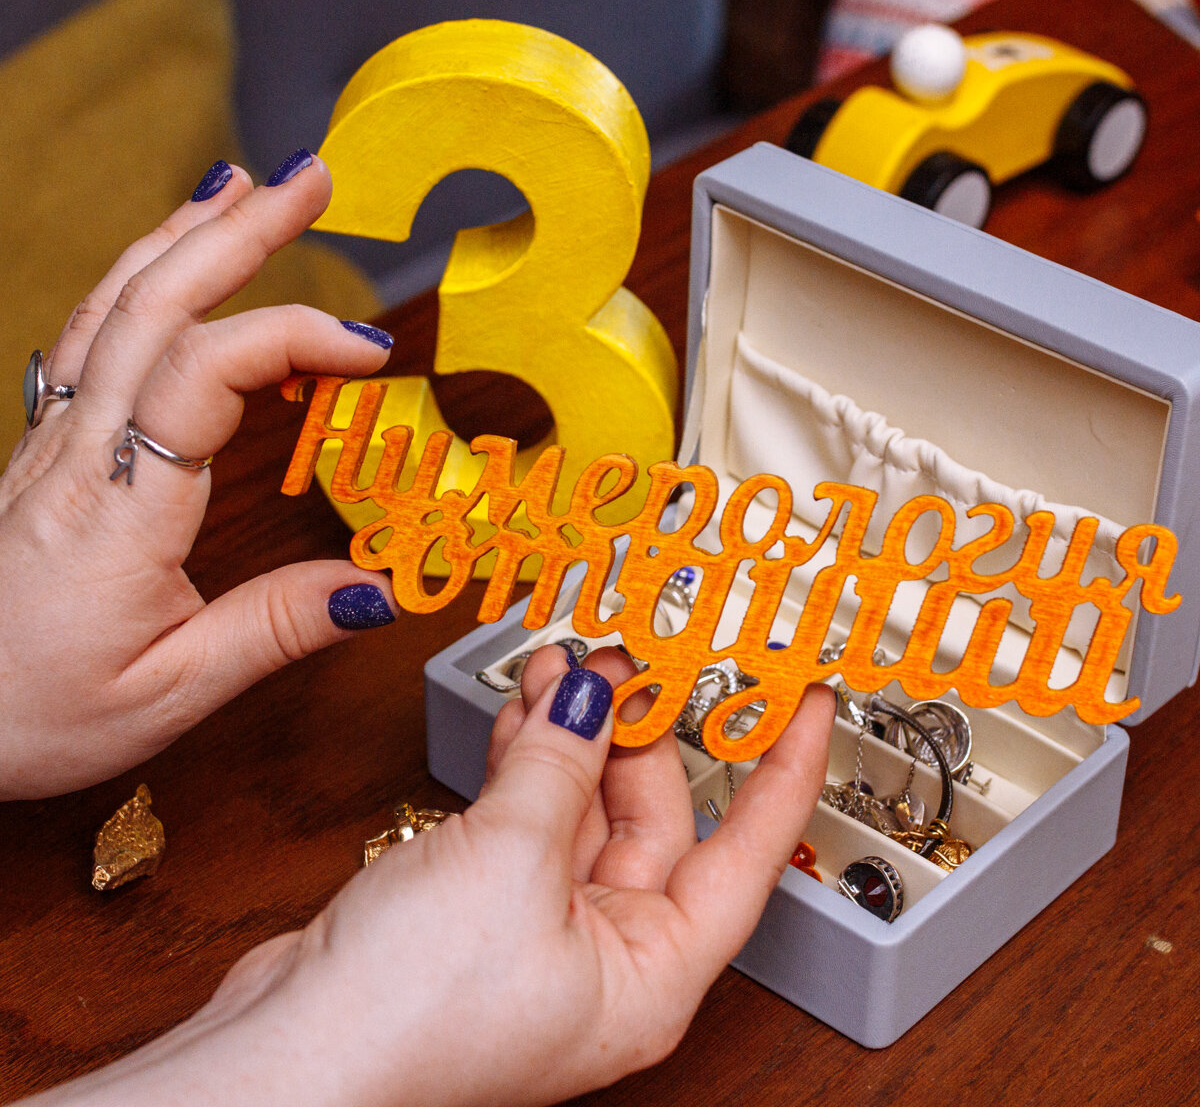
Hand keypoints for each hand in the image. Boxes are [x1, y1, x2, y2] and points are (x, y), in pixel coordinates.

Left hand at [0, 153, 399, 798]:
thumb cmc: (30, 710)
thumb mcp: (168, 692)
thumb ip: (275, 630)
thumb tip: (376, 587)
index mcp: (121, 510)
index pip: (206, 377)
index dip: (293, 338)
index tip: (372, 348)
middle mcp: (81, 455)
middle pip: (155, 306)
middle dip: (239, 231)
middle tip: (311, 179)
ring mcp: (54, 441)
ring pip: (113, 305)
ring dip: (184, 235)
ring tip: (242, 184)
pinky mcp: (47, 446)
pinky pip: (91, 335)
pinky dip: (138, 279)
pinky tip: (168, 264)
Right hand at [31, 646, 834, 1106]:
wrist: (281, 1063)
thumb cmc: (409, 1019)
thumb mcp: (510, 861)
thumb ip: (559, 765)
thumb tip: (593, 696)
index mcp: (649, 973)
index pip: (750, 854)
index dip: (782, 768)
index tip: (804, 701)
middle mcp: (605, 954)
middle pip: (653, 815)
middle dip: (637, 728)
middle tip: (625, 657)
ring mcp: (539, 927)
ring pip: (581, 804)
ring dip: (574, 732)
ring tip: (567, 664)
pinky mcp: (480, 904)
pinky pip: (525, 813)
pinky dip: (525, 756)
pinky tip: (525, 709)